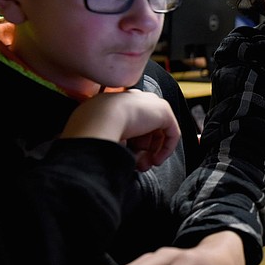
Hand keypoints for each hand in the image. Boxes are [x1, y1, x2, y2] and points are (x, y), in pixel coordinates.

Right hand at [61, 89, 180, 170]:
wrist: (100, 119)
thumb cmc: (92, 127)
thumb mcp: (100, 131)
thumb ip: (113, 137)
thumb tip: (121, 149)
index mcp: (117, 100)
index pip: (130, 122)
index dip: (131, 143)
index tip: (128, 155)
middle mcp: (135, 99)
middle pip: (145, 129)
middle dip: (143, 150)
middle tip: (139, 165)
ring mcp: (151, 103)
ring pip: (157, 133)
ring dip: (152, 153)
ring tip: (144, 165)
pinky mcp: (164, 112)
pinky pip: (172, 133)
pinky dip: (166, 150)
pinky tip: (156, 161)